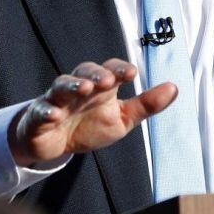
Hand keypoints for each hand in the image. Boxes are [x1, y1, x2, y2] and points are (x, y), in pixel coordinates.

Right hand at [8, 58, 175, 166]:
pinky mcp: (39, 117)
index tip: (132, 74)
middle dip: (96, 74)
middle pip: (85, 71)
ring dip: (72, 85)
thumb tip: (174, 88)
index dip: (119, 69)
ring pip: (62, 85)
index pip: (110, 69)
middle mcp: (79, 88)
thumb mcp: (122, 119)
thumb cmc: (90, 125)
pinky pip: (41, 111)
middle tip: (107, 80)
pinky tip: (54, 115)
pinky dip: (46, 111)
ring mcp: (57, 100)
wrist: (55, 144)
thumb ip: (146, 105)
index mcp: (101, 86)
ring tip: (83, 88)